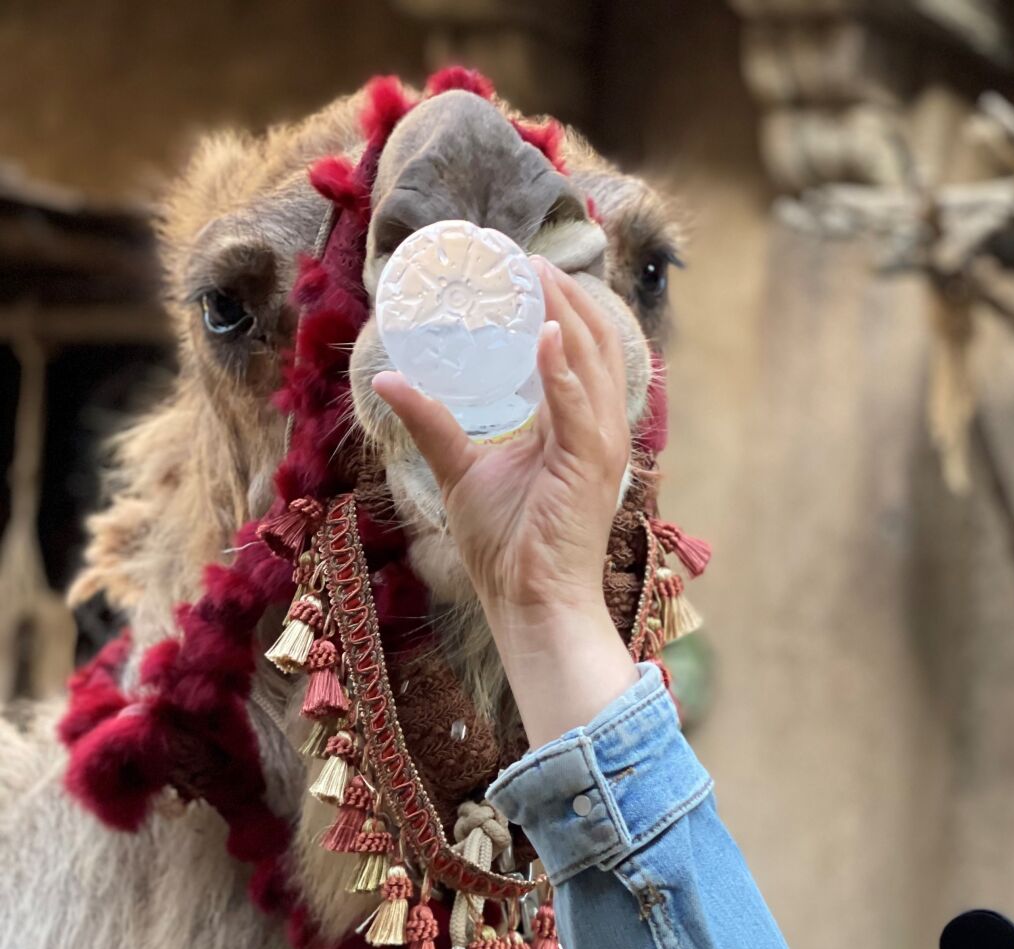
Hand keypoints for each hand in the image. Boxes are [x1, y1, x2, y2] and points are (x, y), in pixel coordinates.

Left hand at [373, 259, 638, 746]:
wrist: (530, 604)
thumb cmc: (507, 549)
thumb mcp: (461, 471)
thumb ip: (434, 424)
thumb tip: (391, 379)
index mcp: (577, 428)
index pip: (580, 352)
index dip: (561, 306)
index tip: (524, 267)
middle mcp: (599, 430)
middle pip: (594, 343)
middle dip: (566, 294)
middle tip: (525, 257)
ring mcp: (601, 447)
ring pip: (593, 362)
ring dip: (566, 313)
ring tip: (535, 274)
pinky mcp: (589, 467)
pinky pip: (580, 407)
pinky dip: (563, 369)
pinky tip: (544, 334)